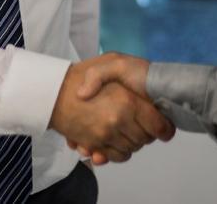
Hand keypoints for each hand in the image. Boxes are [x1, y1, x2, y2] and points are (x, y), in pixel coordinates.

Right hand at [50, 56, 173, 164]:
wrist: (52, 92)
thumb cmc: (80, 74)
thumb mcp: (109, 61)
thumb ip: (130, 75)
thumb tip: (137, 100)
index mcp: (127, 101)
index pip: (158, 125)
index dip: (164, 128)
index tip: (164, 127)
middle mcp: (118, 121)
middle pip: (145, 139)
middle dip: (146, 133)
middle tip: (142, 123)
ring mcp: (105, 135)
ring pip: (132, 149)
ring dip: (132, 142)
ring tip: (127, 130)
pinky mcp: (94, 144)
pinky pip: (116, 156)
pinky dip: (118, 152)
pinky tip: (114, 140)